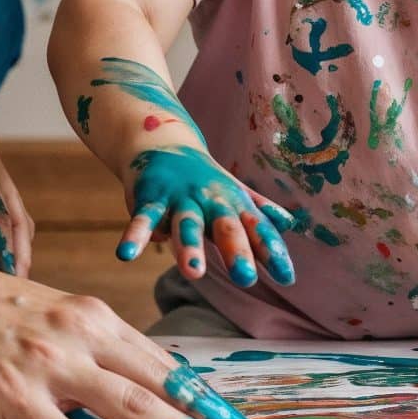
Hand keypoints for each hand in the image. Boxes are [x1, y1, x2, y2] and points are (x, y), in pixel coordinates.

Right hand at [0, 241, 286, 418]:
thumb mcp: (33, 314)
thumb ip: (71, 346)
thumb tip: (100, 385)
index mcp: (88, 314)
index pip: (164, 362)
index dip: (207, 396)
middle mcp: (81, 334)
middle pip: (166, 384)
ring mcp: (48, 363)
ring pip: (134, 406)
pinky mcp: (12, 392)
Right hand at [118, 145, 297, 286]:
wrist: (160, 140)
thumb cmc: (202, 176)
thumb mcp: (232, 192)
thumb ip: (259, 210)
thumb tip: (291, 223)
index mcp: (233, 202)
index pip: (257, 229)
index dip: (272, 252)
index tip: (287, 278)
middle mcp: (209, 200)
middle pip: (226, 228)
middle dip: (237, 251)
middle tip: (246, 278)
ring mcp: (179, 198)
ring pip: (186, 224)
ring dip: (189, 247)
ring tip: (194, 273)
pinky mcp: (150, 197)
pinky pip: (142, 219)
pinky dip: (134, 236)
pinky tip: (126, 255)